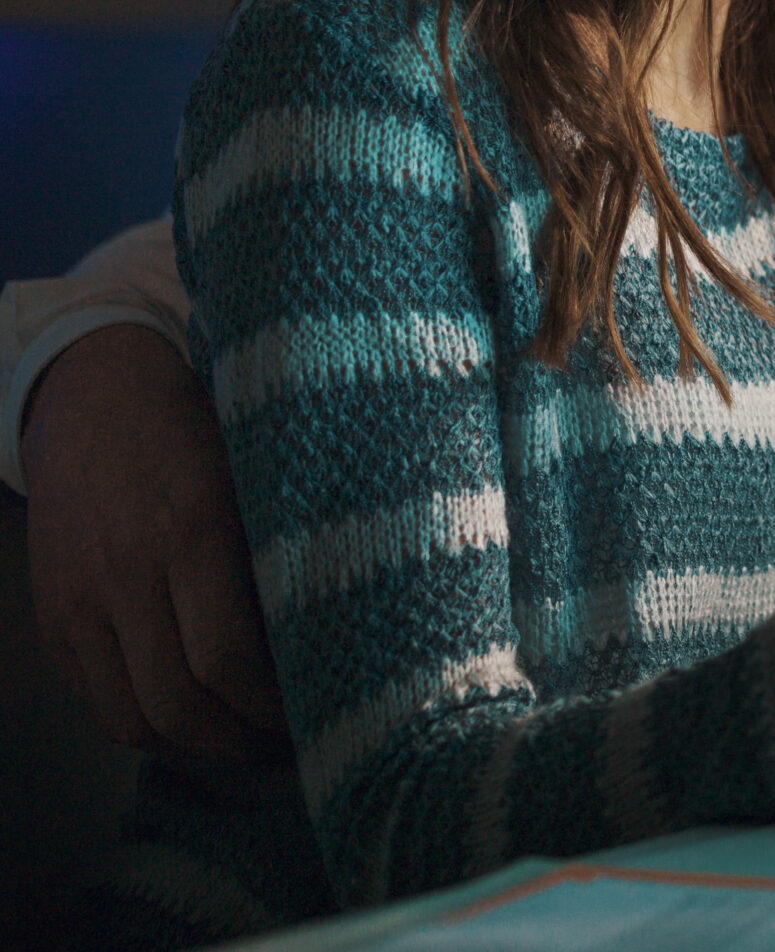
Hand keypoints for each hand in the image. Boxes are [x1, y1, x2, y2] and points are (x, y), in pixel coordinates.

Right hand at [22, 323, 286, 759]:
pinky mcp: (55, 615)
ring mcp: (81, 600)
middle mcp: (127, 573)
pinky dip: (144, 723)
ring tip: (244, 742)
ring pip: (131, 716)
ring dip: (191, 747)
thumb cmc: (201, 421)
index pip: (227, 658)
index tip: (319, 712)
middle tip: (288, 747)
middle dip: (238, 743)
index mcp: (191, 530)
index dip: (272, 706)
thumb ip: (288, 535)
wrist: (94, 390)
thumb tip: (354, 611)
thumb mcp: (256, 462)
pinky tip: (193, 718)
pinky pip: (97, 698)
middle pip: (178, 704)